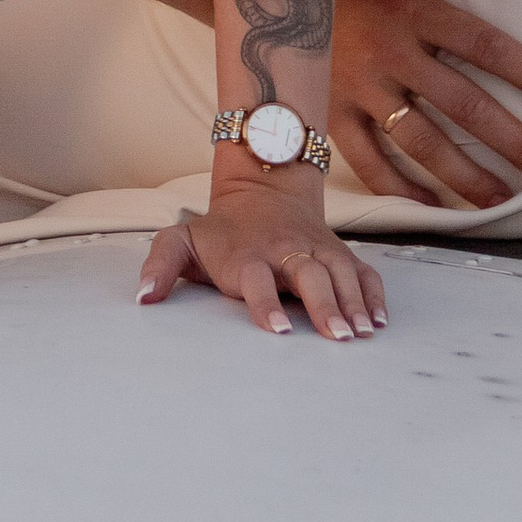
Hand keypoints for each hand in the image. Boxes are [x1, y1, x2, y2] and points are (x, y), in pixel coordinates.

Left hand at [139, 181, 386, 342]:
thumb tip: (142, 298)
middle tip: (336, 336)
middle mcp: (286, 251)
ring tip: (361, 333)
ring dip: (353, 302)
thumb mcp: (182, 238)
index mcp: (248, 255)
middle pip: (309, 275)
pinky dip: (372, 292)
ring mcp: (315, 249)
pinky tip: (378, 320)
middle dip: (324, 305)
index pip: (257, 279)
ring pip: (340, 272)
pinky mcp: (336, 251)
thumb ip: (159, 264)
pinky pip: (361, 270)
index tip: (276, 331)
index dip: (265, 304)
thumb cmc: (220, 229)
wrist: (263, 185)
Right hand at [328, 0, 521, 208]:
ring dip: (467, 176)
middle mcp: (391, 54)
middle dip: (512, 140)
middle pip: (464, 106)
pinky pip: (369, 162)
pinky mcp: (329, 112)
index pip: (484, 45)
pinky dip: (401, 189)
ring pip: (423, 144)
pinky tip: (433, 207)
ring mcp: (359, 89)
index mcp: (414, 9)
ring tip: (504, 199)